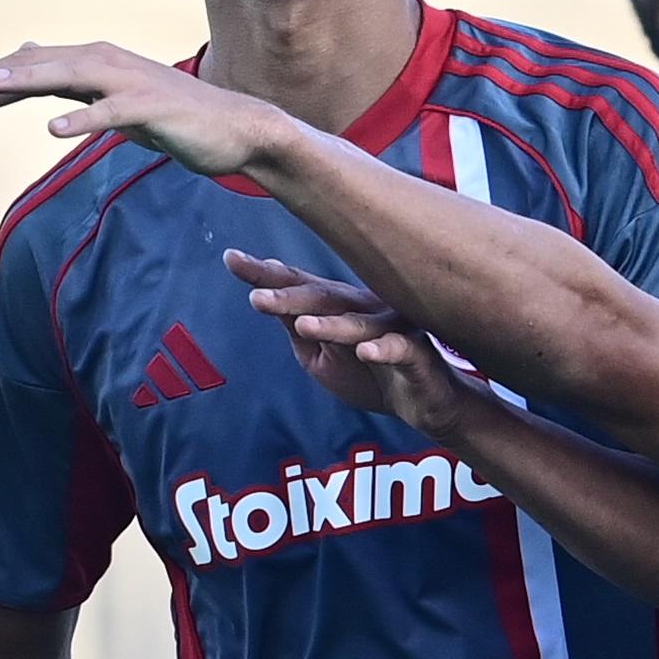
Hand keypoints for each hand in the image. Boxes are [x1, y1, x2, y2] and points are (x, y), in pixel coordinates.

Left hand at [0, 41, 291, 177]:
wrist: (233, 129)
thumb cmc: (172, 116)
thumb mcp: (113, 98)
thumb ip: (73, 81)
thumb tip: (29, 57)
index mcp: (95, 63)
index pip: (33, 67)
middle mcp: (108, 63)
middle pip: (41, 68)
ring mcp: (130, 82)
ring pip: (71, 77)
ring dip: (30, 80)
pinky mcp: (152, 106)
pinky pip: (111, 112)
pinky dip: (84, 118)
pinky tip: (54, 130)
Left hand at [226, 250, 478, 440]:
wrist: (427, 401)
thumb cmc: (371, 373)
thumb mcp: (322, 357)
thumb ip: (297, 330)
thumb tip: (263, 297)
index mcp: (339, 307)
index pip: (298, 286)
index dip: (266, 273)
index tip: (231, 257)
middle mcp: (363, 309)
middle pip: (323, 297)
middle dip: (290, 295)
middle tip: (256, 295)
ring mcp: (392, 329)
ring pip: (358, 324)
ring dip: (330, 324)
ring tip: (301, 324)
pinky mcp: (416, 354)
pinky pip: (399, 350)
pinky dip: (383, 350)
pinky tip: (364, 352)